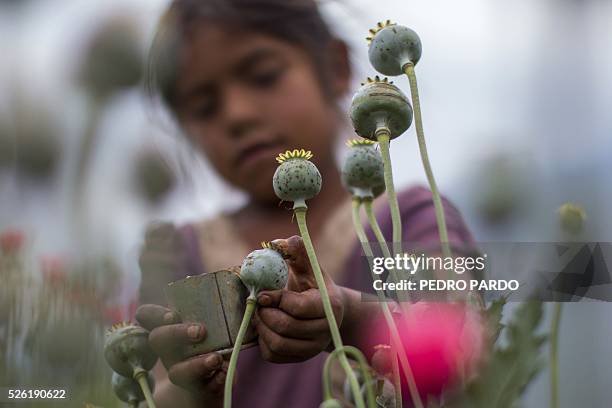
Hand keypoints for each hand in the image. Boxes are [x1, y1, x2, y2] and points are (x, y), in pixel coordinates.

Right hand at [135, 304, 226, 403]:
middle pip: (157, 340)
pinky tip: (224, 372)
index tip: (174, 315)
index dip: (154, 314)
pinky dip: (214, 380)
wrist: (218, 375)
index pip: (147, 315)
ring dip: (196, 364)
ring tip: (216, 358)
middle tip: (201, 331)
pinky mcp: (197, 389)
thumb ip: (220, 302)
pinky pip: (200, 389)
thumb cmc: (215, 337)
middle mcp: (169, 350)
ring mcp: (180, 370)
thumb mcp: (214, 318)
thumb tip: (239, 276)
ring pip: (176, 372)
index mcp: (171, 327)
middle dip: (176, 334)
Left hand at [252, 235, 343, 362]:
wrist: (326, 310)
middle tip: (258, 303)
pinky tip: (265, 327)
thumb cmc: (314, 284)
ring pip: (278, 344)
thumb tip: (279, 242)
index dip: (275, 299)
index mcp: (330, 305)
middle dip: (265, 314)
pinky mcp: (301, 358)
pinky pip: (274, 355)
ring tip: (259, 314)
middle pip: (286, 327)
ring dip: (262, 328)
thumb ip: (297, 252)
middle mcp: (326, 330)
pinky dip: (263, 341)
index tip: (263, 293)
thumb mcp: (309, 266)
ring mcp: (314, 347)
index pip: (298, 307)